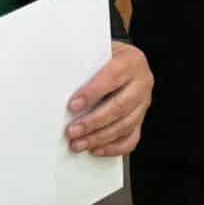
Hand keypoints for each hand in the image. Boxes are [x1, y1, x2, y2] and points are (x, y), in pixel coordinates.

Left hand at [65, 40, 152, 156]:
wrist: (122, 63)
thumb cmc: (103, 60)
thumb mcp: (97, 55)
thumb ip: (84, 67)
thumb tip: (60, 87)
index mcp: (131, 60)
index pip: (114, 75)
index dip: (93, 91)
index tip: (73, 105)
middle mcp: (142, 81)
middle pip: (121, 105)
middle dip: (94, 121)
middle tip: (72, 131)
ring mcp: (143, 102)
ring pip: (125, 124)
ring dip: (99, 137)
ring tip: (77, 144)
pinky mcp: (140, 118)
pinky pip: (131, 138)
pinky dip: (113, 147)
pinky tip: (94, 149)